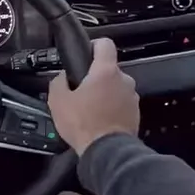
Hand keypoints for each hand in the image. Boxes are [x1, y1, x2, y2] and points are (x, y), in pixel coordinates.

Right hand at [48, 38, 140, 154]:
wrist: (106, 151)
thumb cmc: (83, 124)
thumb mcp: (58, 100)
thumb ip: (58, 82)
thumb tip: (62, 78)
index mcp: (105, 71)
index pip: (105, 44)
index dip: (94, 45)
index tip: (86, 53)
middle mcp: (124, 80)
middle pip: (109, 69)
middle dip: (96, 77)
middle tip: (82, 90)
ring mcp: (132, 97)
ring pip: (116, 87)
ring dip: (105, 94)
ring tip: (90, 109)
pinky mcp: (136, 113)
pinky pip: (122, 103)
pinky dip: (113, 108)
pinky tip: (100, 120)